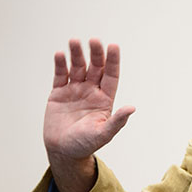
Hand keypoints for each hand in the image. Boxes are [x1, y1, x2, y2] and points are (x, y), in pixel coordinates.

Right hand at [43, 38, 135, 191]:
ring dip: (76, 54)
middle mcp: (91, 91)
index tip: (113, 46)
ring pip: (77, 68)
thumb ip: (117, 121)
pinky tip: (60, 54)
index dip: (113, 61)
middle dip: (96, 54)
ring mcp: (75, 90)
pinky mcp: (59, 93)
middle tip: (94, 40)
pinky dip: (60, 65)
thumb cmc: (85, 144)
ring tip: (74, 41)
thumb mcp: (103, 133)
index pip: (111, 75)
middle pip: (95, 67)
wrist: (63, 151)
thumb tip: (132, 108)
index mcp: (105, 99)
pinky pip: (60, 76)